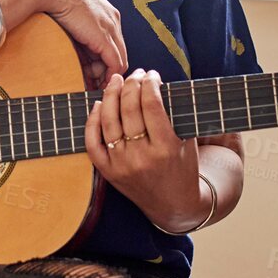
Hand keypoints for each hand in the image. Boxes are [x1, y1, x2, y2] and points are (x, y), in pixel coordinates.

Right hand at [26, 0, 128, 89]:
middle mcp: (113, 21)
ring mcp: (111, 29)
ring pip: (119, 61)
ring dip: (106, 76)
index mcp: (107, 14)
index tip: (92, 73)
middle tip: (94, 84)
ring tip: (91, 85)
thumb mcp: (71, 14)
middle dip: (107, 71)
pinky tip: (98, 83)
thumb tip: (76, 48)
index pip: (114, 44)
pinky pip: (115, 64)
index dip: (105, 61)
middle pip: (119, 53)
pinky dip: (109, 76)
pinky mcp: (104, 38)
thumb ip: (79, 31)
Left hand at [84, 69, 207, 231]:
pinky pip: (92, 142)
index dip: (150, 83)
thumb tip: (152, 82)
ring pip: (108, 121)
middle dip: (131, 84)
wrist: (173, 204)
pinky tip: (98, 104)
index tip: (152, 74)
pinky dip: (92, 120)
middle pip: (129, 109)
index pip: (152, 105)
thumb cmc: (182, 166)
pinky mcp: (108, 172)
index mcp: (165, 148)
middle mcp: (141, 157)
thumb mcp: (186, 141)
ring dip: (110, 95)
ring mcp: (121, 165)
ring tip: (116, 81)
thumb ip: (173, 114)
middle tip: (136, 74)